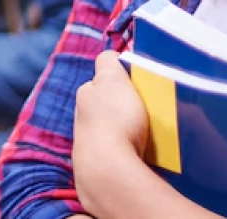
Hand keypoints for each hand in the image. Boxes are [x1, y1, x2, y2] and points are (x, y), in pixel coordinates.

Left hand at [73, 50, 149, 215]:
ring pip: (110, 127)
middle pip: (106, 102)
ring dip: (124, 127)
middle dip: (122, 103)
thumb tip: (110, 55)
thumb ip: (109, 62)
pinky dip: (125, 149)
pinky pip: (115, 150)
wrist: (108, 171)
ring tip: (146, 133)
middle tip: (146, 109)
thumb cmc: (115, 121)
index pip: (103, 76)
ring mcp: (87, 142)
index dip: (121, 76)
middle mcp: (81, 116)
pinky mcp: (96, 165)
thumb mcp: (112, 79)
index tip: (138, 83)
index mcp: (85, 93)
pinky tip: (139, 153)